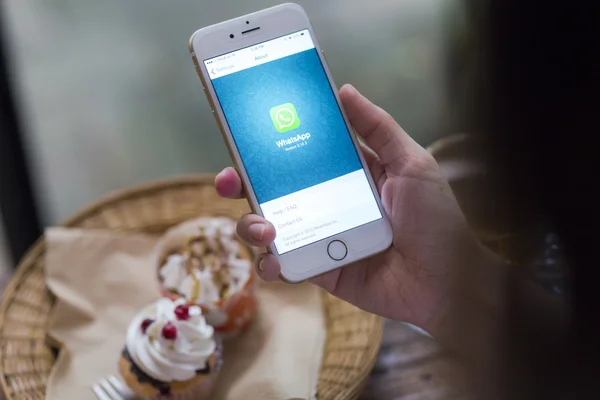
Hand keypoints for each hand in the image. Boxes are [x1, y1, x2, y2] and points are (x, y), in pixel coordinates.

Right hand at [215, 84, 493, 331]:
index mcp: (344, 174)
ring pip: (268, 225)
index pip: (297, 154)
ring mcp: (318, 236)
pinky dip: (270, 262)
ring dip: (251, 223)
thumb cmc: (435, 219)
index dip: (269, 144)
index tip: (244, 133)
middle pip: (272, 189)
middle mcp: (325, 202)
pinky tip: (275, 258)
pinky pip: (283, 264)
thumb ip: (378, 128)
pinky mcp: (317, 269)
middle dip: (242, 182)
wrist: (445, 282)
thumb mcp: (412, 163)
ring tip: (264, 225)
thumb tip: (345, 89)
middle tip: (228, 179)